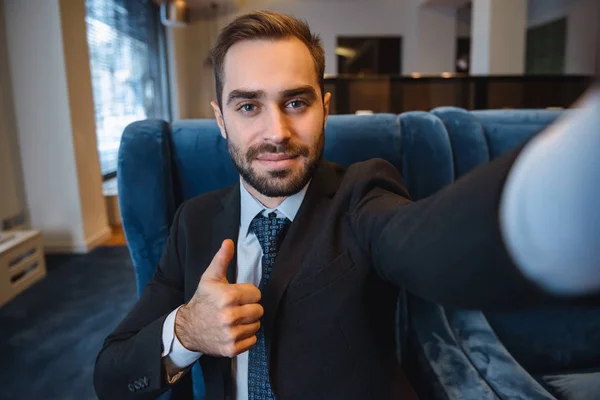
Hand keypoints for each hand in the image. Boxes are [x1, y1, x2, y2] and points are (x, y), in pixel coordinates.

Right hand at [174, 239, 262, 356]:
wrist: (188, 328)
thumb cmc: (202, 300)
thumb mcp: (210, 278)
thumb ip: (222, 259)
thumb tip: (229, 241)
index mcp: (227, 297)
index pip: (256, 294)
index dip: (248, 294)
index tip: (238, 296)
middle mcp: (229, 317)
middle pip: (259, 310)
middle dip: (250, 308)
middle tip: (237, 308)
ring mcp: (230, 334)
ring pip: (257, 325)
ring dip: (248, 322)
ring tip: (235, 319)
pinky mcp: (231, 349)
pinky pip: (252, 340)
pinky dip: (246, 337)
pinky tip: (234, 331)